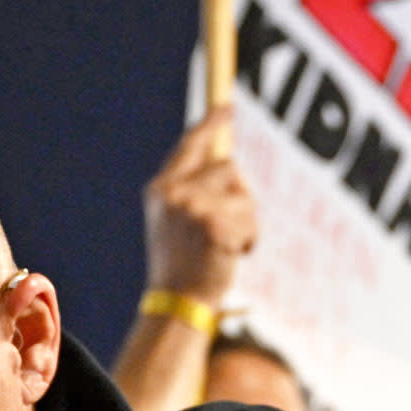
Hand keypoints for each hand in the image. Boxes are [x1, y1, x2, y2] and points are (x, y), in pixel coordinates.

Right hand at [142, 107, 255, 307]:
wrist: (178, 302)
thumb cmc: (182, 266)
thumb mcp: (175, 222)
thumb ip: (192, 191)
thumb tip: (227, 164)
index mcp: (160, 189)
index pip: (190, 145)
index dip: (211, 124)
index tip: (226, 107)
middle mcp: (173, 193)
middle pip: (229, 167)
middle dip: (240, 196)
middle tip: (228, 228)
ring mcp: (193, 208)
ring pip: (244, 195)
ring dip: (246, 221)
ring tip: (225, 246)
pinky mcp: (215, 225)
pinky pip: (251, 220)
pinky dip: (249, 240)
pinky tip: (230, 256)